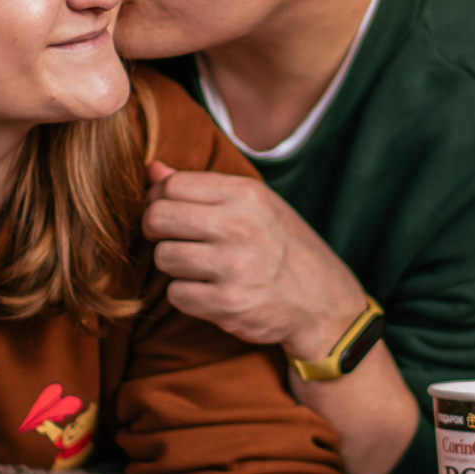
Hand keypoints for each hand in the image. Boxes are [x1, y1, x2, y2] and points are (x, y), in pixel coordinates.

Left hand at [144, 163, 365, 357]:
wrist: (323, 301)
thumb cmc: (284, 246)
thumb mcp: (256, 205)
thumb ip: (203, 186)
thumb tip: (151, 169)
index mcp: (246, 194)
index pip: (172, 185)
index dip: (157, 199)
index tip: (166, 213)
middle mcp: (239, 226)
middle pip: (158, 218)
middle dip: (155, 231)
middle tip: (170, 240)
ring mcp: (233, 266)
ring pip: (164, 257)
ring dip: (174, 266)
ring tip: (198, 267)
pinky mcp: (227, 304)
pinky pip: (177, 294)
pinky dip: (187, 295)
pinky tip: (209, 291)